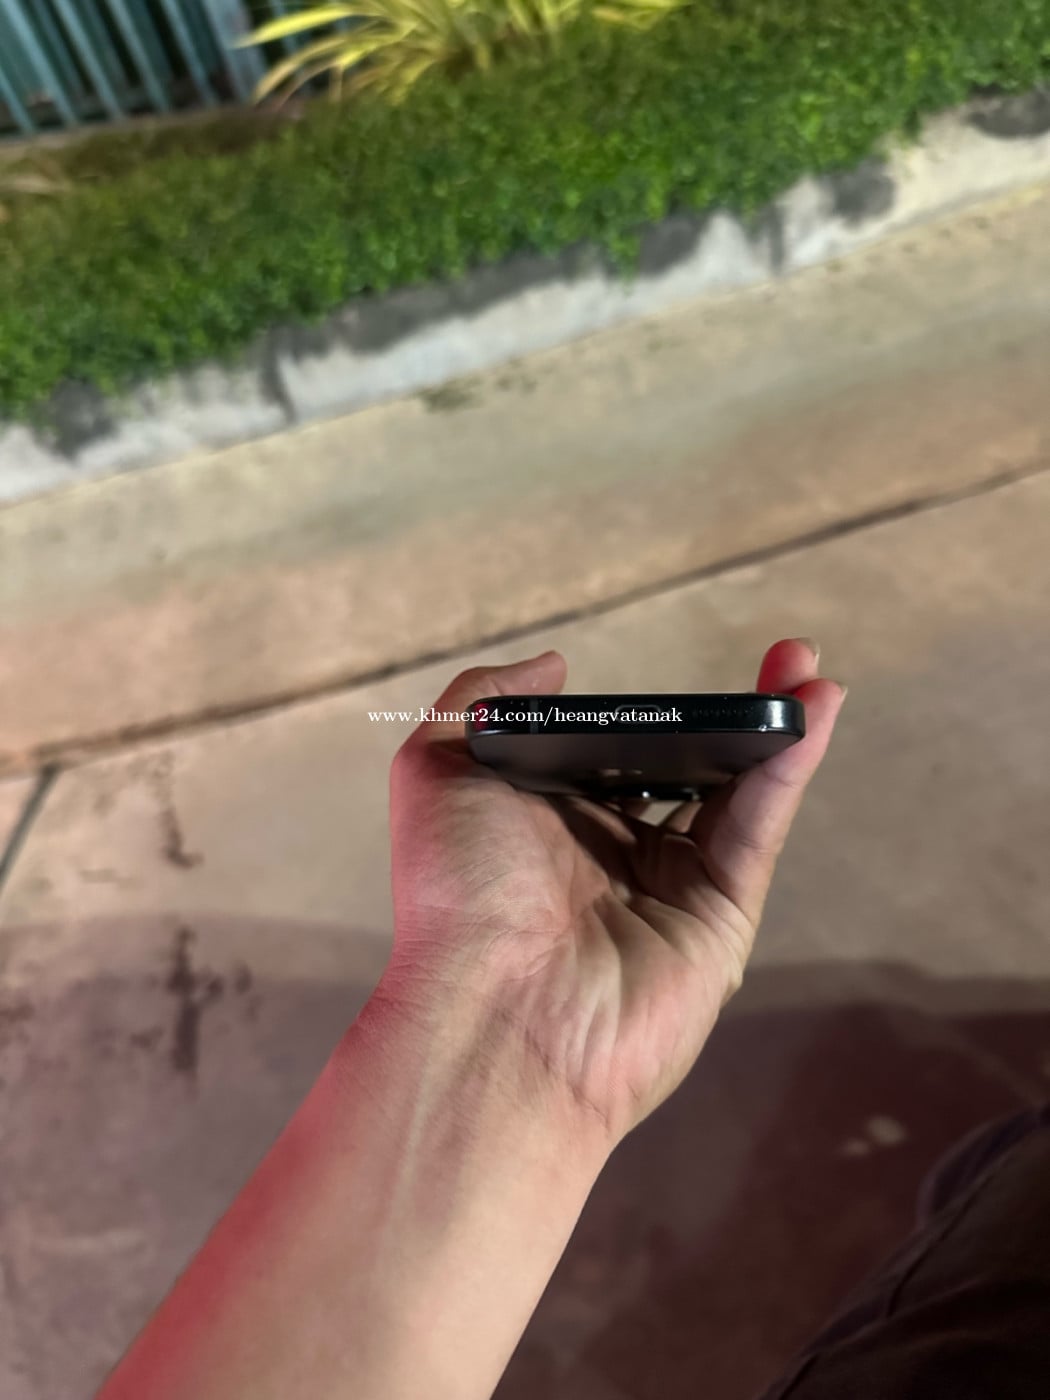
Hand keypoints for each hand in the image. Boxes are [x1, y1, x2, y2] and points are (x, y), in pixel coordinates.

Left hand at [384, 640, 846, 1147]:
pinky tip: (811, 711)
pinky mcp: (718, 917)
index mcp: (550, 824)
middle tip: (780, 655)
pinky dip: (788, 769)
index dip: (655, 712)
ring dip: (778, 727)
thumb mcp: (436, 769)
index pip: (615, 755)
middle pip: (690, 769)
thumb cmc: (456, 891)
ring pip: (737, 793)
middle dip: (733, 715)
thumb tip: (554, 666)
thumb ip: (482, 700)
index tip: (680, 666)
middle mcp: (614, 855)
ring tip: (809, 664)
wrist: (495, 1008)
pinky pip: (756, 829)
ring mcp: (671, 888)